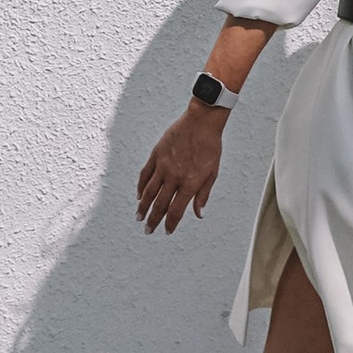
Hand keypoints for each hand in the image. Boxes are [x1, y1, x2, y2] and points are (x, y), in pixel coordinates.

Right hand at [137, 103, 227, 234]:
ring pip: (149, 192)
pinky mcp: (156, 155)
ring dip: (143, 207)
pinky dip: (141, 186)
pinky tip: (139, 196)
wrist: (202, 121)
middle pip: (160, 204)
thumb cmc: (210, 146)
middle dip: (153, 220)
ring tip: (139, 217)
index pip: (176, 210)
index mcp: (190, 182)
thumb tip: (199, 214)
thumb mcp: (213, 172)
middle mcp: (174, 176)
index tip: (167, 231)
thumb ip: (203, 194)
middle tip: (148, 231)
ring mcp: (163, 165)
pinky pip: (145, 174)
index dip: (171, 223)